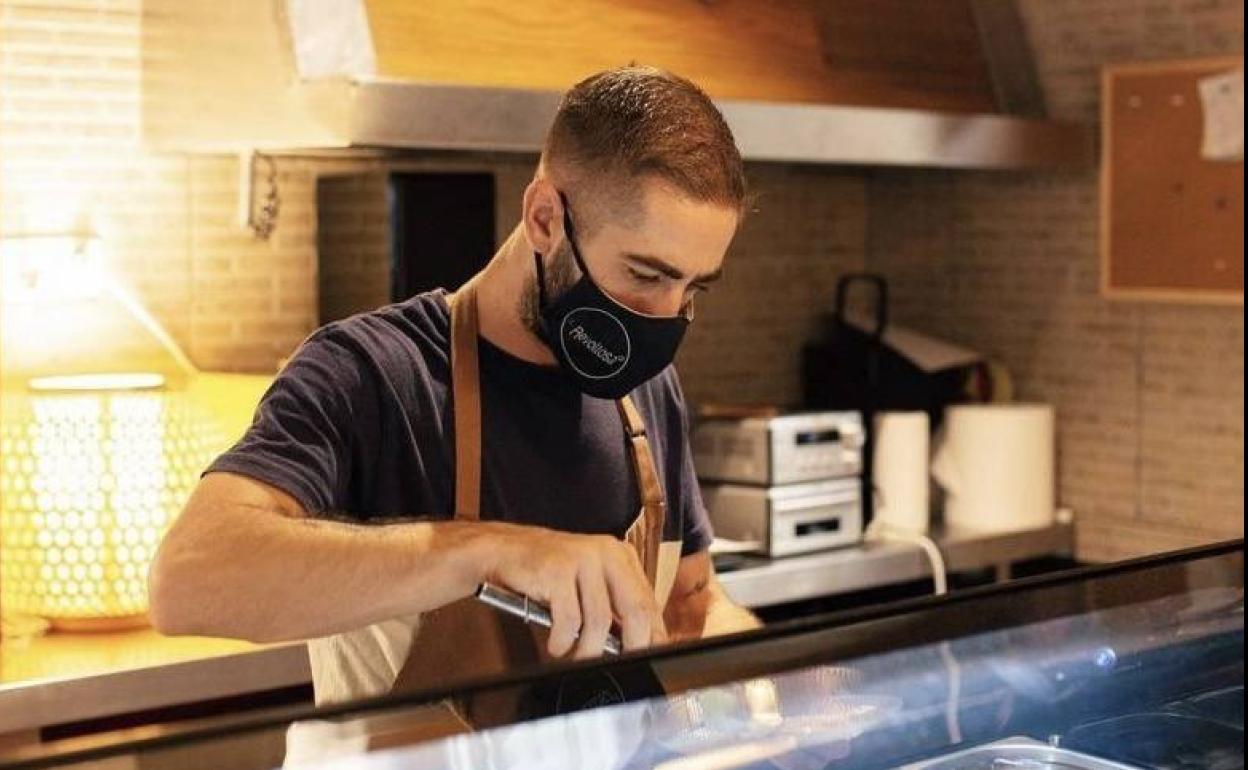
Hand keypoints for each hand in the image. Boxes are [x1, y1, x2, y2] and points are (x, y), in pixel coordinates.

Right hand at [474, 523, 667, 658]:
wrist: (503, 550)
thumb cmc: (547, 572)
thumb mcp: (589, 581)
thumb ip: (614, 604)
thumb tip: (640, 642)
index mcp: (619, 555)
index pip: (648, 600)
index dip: (654, 634)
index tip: (651, 657)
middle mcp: (605, 553)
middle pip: (635, 610)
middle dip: (632, 646)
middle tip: (623, 666)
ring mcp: (581, 559)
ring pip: (599, 621)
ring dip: (588, 650)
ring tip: (575, 657)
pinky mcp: (556, 570)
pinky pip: (568, 620)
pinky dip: (562, 641)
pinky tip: (556, 645)